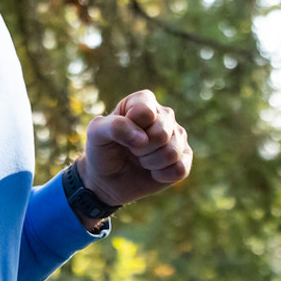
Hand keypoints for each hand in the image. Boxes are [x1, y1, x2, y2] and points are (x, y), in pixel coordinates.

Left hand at [77, 89, 192, 208]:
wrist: (107, 179)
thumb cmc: (102, 150)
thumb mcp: (96, 134)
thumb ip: (114, 127)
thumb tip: (143, 138)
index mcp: (143, 101)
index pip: (145, 112)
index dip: (131, 129)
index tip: (121, 135)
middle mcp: (165, 115)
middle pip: (161, 134)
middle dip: (141, 149)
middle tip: (131, 150)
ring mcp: (177, 136)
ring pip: (172, 153)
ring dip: (150, 163)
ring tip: (141, 160)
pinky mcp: (185, 157)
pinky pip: (180, 169)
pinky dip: (161, 175)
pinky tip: (153, 171)